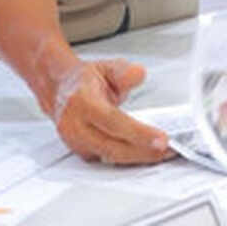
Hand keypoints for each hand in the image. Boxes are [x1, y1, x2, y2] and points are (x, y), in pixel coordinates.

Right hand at [48, 59, 171, 163]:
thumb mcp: (107, 67)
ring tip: (161, 154)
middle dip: (143, 151)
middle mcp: (75, 126)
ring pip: (110, 157)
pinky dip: (128, 159)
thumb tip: (138, 74)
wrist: (59, 90)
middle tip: (167, 150)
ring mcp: (76, 142)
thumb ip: (125, 71)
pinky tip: (145, 155)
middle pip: (112, 146)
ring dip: (138, 158)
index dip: (138, 133)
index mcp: (82, 102)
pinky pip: (107, 160)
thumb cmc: (83, 81)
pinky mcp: (81, 152)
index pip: (113, 122)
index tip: (161, 139)